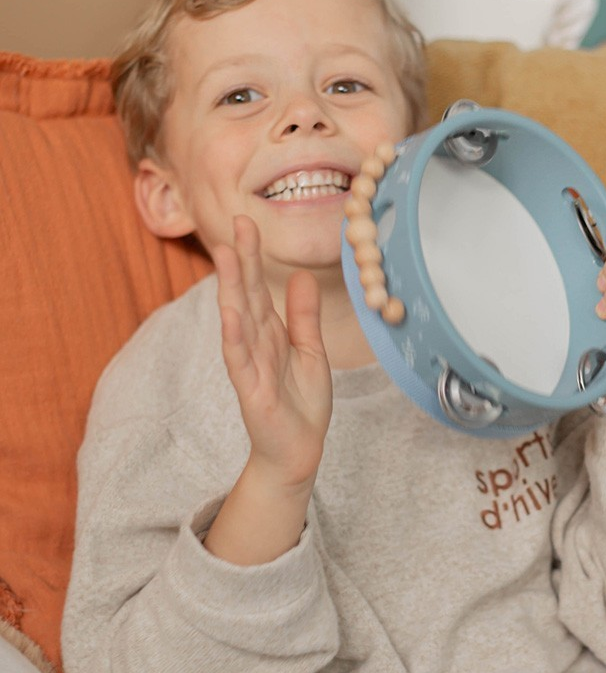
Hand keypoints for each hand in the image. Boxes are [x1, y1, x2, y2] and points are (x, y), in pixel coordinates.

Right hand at [212, 215, 332, 489]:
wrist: (299, 449)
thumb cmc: (301, 402)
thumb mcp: (310, 350)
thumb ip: (304, 316)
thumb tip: (302, 275)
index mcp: (270, 332)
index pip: (258, 287)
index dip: (253, 256)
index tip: (247, 222)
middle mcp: (255, 344)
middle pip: (246, 295)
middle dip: (241, 261)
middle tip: (236, 223)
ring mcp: (250, 365)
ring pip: (238, 320)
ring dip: (232, 289)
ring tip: (227, 257)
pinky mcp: (251, 390)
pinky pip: (240, 359)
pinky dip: (234, 336)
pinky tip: (230, 314)